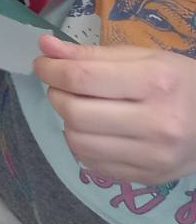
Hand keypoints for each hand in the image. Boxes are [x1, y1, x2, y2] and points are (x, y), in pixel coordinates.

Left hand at [35, 35, 195, 184]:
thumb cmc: (181, 83)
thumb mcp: (145, 57)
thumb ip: (92, 53)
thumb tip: (45, 45)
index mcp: (156, 83)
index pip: (81, 78)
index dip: (51, 69)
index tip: (42, 63)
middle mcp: (157, 124)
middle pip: (75, 112)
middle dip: (57, 94)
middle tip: (62, 86)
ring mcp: (153, 157)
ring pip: (78, 142)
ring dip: (68, 121)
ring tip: (82, 108)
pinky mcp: (147, 177)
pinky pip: (92, 163)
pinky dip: (83, 144)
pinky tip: (96, 130)